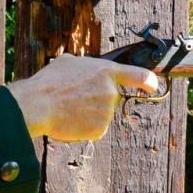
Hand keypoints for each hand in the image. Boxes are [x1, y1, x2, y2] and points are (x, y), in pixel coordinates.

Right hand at [6, 54, 161, 141]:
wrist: (39, 104)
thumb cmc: (50, 82)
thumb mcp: (68, 62)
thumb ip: (86, 66)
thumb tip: (85, 70)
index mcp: (106, 71)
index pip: (139, 75)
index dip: (149, 81)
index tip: (153, 86)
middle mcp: (111, 92)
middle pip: (112, 97)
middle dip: (97, 99)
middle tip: (75, 98)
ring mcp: (107, 112)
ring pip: (102, 114)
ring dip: (88, 113)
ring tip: (67, 108)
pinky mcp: (99, 130)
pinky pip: (94, 129)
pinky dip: (83, 127)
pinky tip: (69, 121)